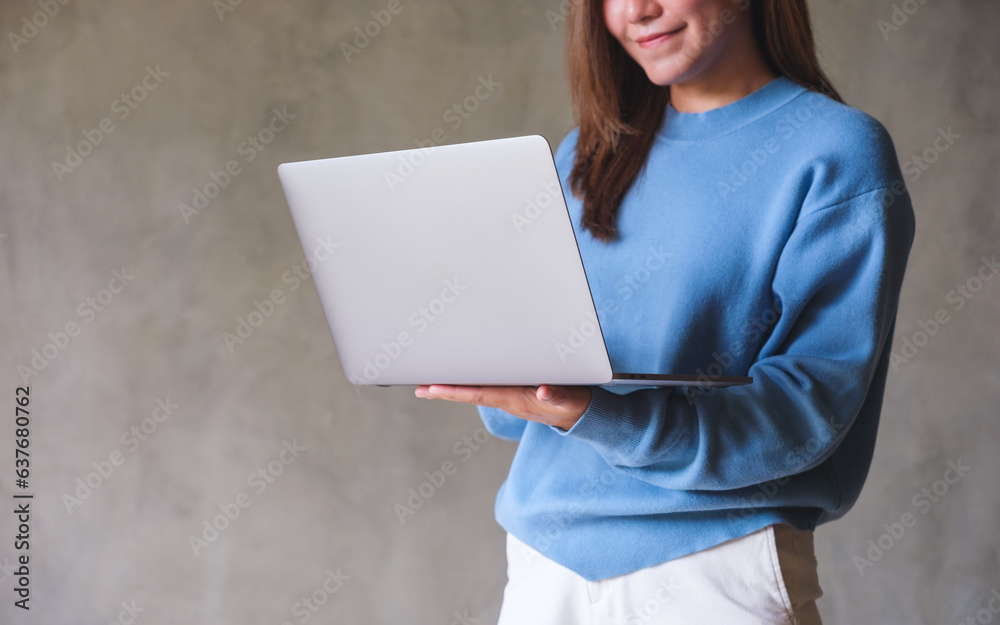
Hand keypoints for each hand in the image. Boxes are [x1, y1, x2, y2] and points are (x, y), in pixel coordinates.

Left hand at [414, 384, 591, 430]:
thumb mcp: (569, 399)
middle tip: (418, 388)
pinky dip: (468, 385)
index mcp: (515, 399)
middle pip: (470, 394)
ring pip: (475, 391)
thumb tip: (543, 390)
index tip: (433, 388)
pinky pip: (486, 388)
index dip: (455, 391)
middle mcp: (507, 399)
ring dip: (452, 388)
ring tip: (429, 386)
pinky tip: (458, 382)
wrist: (582, 415)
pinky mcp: (514, 393)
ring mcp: (509, 398)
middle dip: (444, 391)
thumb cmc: (574, 405)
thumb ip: (557, 394)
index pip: (479, 393)